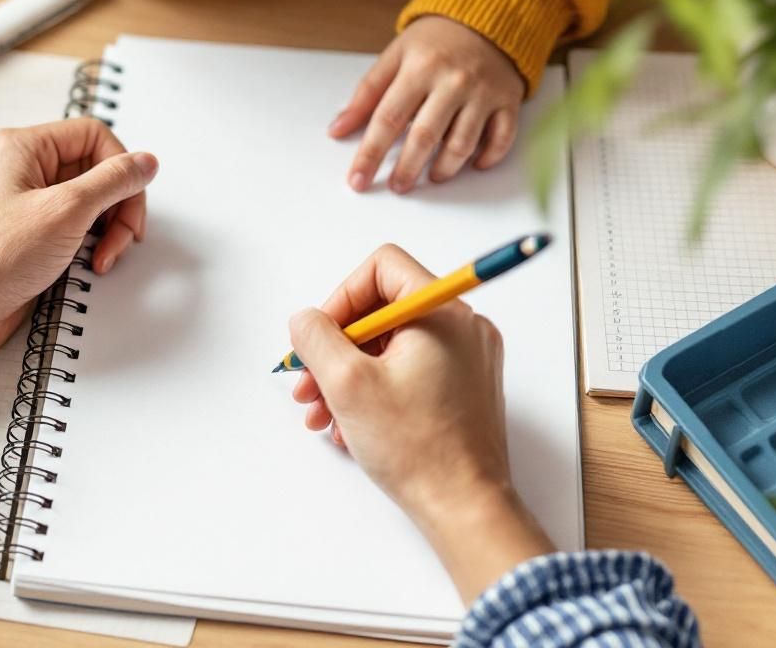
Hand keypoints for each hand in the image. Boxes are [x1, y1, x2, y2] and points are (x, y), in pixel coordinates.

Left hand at [0, 120, 156, 370]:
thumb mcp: (67, 210)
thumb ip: (113, 181)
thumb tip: (144, 162)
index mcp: (22, 147)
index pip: (93, 136)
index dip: (121, 166)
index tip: (132, 199)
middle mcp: (21, 169)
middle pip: (95, 169)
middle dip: (116, 206)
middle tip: (124, 237)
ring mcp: (23, 203)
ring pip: (87, 201)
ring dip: (105, 229)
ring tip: (102, 257)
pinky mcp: (26, 234)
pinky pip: (72, 226)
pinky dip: (88, 244)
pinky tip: (87, 264)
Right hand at [288, 244, 552, 600]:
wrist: (466, 507)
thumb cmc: (419, 448)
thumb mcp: (347, 383)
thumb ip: (316, 337)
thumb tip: (306, 319)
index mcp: (443, 312)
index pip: (383, 267)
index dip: (342, 297)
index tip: (321, 335)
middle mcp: (464, 327)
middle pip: (384, 310)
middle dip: (337, 346)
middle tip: (308, 380)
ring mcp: (469, 358)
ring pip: (393, 345)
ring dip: (350, 373)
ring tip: (322, 411)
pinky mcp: (466, 388)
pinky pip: (411, 370)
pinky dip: (377, 388)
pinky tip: (350, 425)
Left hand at [330, 16, 524, 192]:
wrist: (489, 15)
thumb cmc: (437, 41)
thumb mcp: (396, 56)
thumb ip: (367, 93)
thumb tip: (337, 129)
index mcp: (419, 68)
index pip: (387, 119)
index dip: (370, 154)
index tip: (358, 179)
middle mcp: (452, 81)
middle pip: (424, 137)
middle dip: (407, 170)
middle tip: (397, 187)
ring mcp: (483, 92)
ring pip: (462, 144)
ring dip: (445, 169)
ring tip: (432, 177)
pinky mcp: (508, 100)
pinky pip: (501, 138)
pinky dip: (487, 157)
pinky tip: (474, 164)